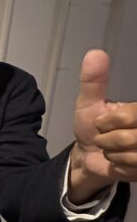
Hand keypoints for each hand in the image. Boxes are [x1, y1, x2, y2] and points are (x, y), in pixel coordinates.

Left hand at [70, 49, 136, 200]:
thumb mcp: (88, 102)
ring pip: (133, 154)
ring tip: (111, 149)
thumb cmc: (91, 128)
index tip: (101, 123)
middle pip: (132, 137)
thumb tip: (95, 54)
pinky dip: (120, 166)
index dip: (109, 122)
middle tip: (104, 137)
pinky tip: (119, 160)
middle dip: (108, 139)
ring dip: (113, 154)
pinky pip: (134, 168)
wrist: (88, 156)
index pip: (130, 116)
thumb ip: (93, 80)